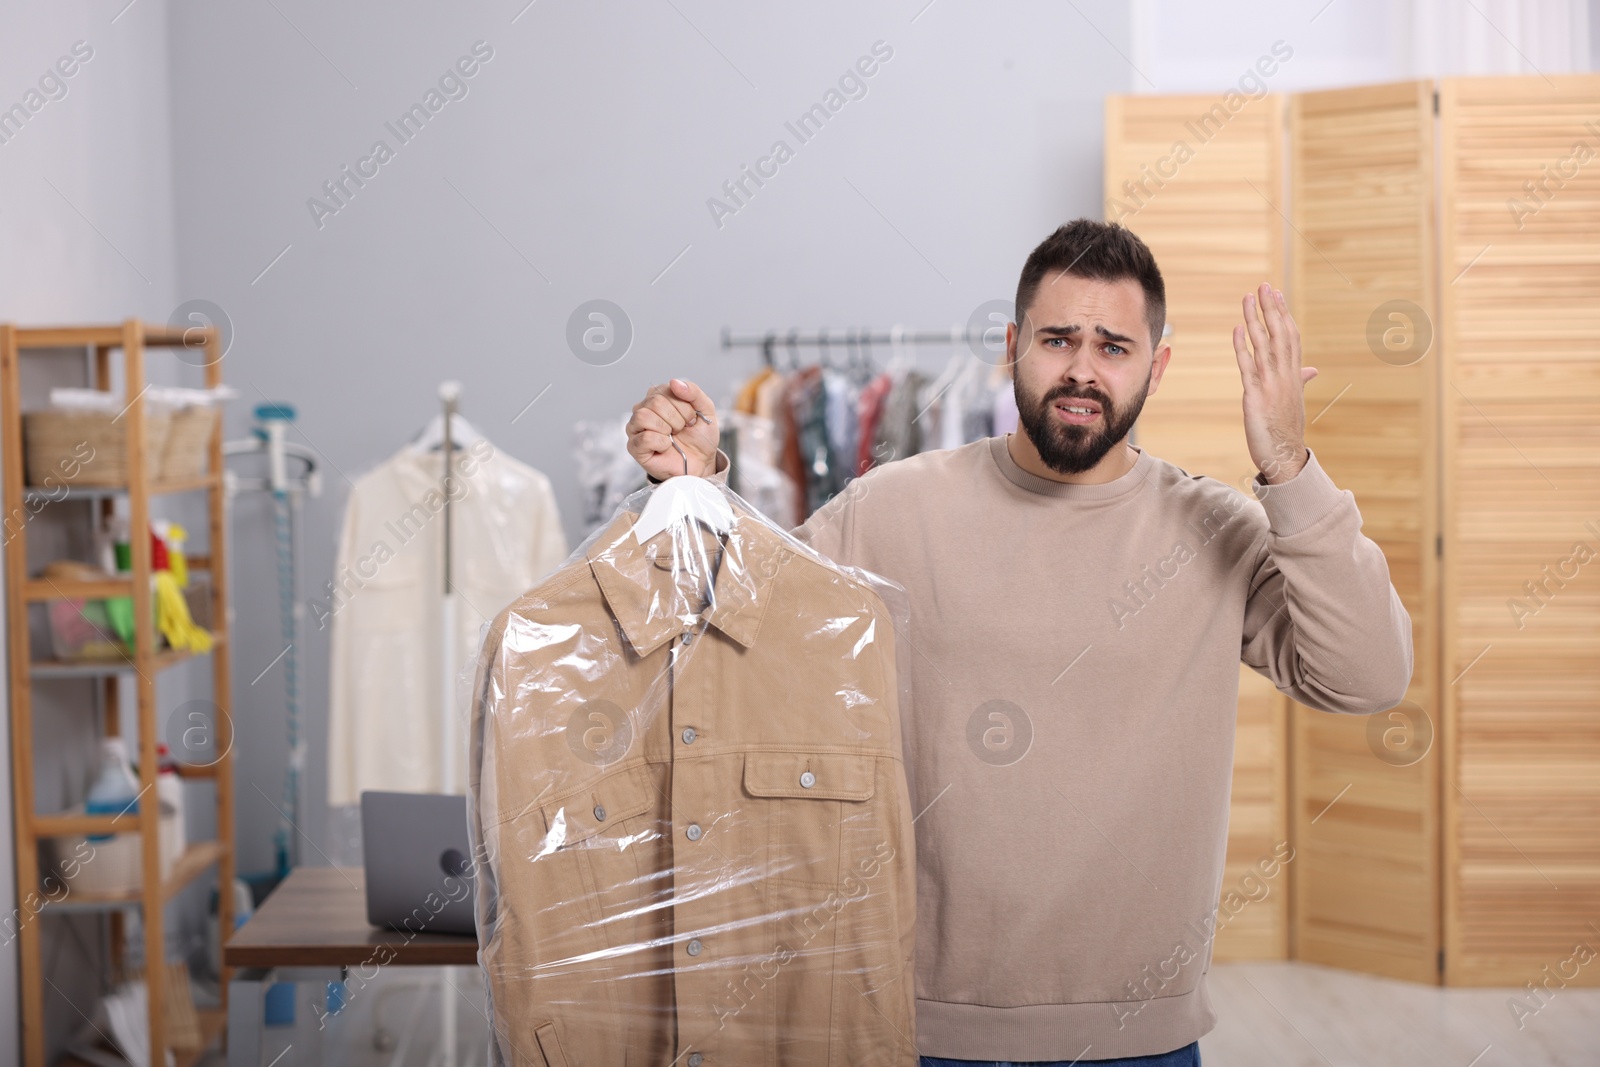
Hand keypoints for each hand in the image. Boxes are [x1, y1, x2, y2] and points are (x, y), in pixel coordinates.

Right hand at [626, 378, 718, 479]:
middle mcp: (643, 409)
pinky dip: (662, 443)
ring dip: (667, 428)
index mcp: (658, 396)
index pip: (666, 389)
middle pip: (655, 402)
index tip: (691, 419)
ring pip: (644, 416)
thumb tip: (674, 382)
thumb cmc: (700, 437)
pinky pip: (645, 438)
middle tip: (682, 429)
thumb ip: (693, 392)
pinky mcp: (635, 447)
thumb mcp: (706, 410)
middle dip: (677, 418)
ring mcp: (636, 428)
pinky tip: (666, 446)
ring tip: (673, 436)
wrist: (701, 462)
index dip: (684, 406)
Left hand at [1233, 282, 1316, 484]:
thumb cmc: (1287, 430)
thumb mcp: (1295, 402)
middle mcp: (1285, 377)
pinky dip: (1242, 347)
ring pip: (1264, 346)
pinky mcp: (1255, 398)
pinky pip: (1248, 367)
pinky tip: (1238, 330)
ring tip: (1248, 298)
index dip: (1284, 314)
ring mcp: (1271, 386)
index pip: (1291, 337)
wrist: (1285, 458)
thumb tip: (1312, 369)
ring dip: (1255, 320)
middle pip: (1280, 335)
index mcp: (1294, 376)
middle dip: (1271, 309)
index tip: (1277, 294)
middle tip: (1264, 285)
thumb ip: (1300, 380)